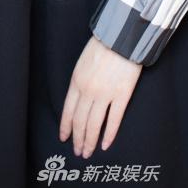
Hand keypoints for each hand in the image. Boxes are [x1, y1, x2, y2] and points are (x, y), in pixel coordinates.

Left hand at [59, 35, 142, 158]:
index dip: (66, 127)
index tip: (64, 138)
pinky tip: (105, 144)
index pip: (68, 110)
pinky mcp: (122, 94)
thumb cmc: (103, 44)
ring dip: (90, 141)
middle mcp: (89, 90)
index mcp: (77, 81)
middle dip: (77, 139)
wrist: (122, 34)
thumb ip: (80, 80)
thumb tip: (79, 99)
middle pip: (80, 121)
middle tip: (78, 152)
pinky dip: (109, 134)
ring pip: (94, 124)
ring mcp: (105, 94)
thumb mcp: (83, 61)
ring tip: (88, 153)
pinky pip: (114, 120)